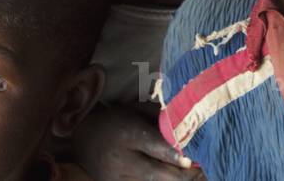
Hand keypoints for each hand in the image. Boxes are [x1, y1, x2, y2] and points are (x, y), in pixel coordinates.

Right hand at [72, 104, 200, 179]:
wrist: (82, 138)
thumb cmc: (116, 120)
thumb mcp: (135, 109)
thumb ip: (160, 116)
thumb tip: (186, 122)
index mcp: (128, 134)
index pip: (154, 146)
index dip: (174, 154)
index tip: (191, 159)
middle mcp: (121, 158)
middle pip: (155, 172)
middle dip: (180, 175)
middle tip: (200, 172)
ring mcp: (117, 176)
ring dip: (172, 180)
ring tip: (193, 175)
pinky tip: (172, 177)